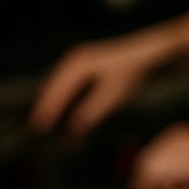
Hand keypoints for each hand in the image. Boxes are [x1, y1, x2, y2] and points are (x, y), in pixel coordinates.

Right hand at [29, 34, 167, 141]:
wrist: (148, 56)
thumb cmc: (132, 74)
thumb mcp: (112, 97)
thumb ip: (90, 113)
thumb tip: (72, 131)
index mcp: (77, 66)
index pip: (54, 92)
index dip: (47, 111)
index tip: (39, 128)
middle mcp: (71, 62)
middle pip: (50, 90)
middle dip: (48, 112)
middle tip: (44, 133)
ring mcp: (75, 64)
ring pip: (56, 90)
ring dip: (55, 109)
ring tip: (53, 129)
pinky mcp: (80, 69)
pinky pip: (64, 89)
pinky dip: (63, 103)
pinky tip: (65, 117)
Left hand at [127, 122, 188, 188]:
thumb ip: (185, 171)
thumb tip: (169, 187)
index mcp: (179, 135)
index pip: (150, 159)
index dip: (146, 180)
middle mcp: (174, 139)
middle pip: (144, 165)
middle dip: (142, 188)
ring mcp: (178, 149)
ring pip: (148, 174)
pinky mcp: (184, 162)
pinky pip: (159, 182)